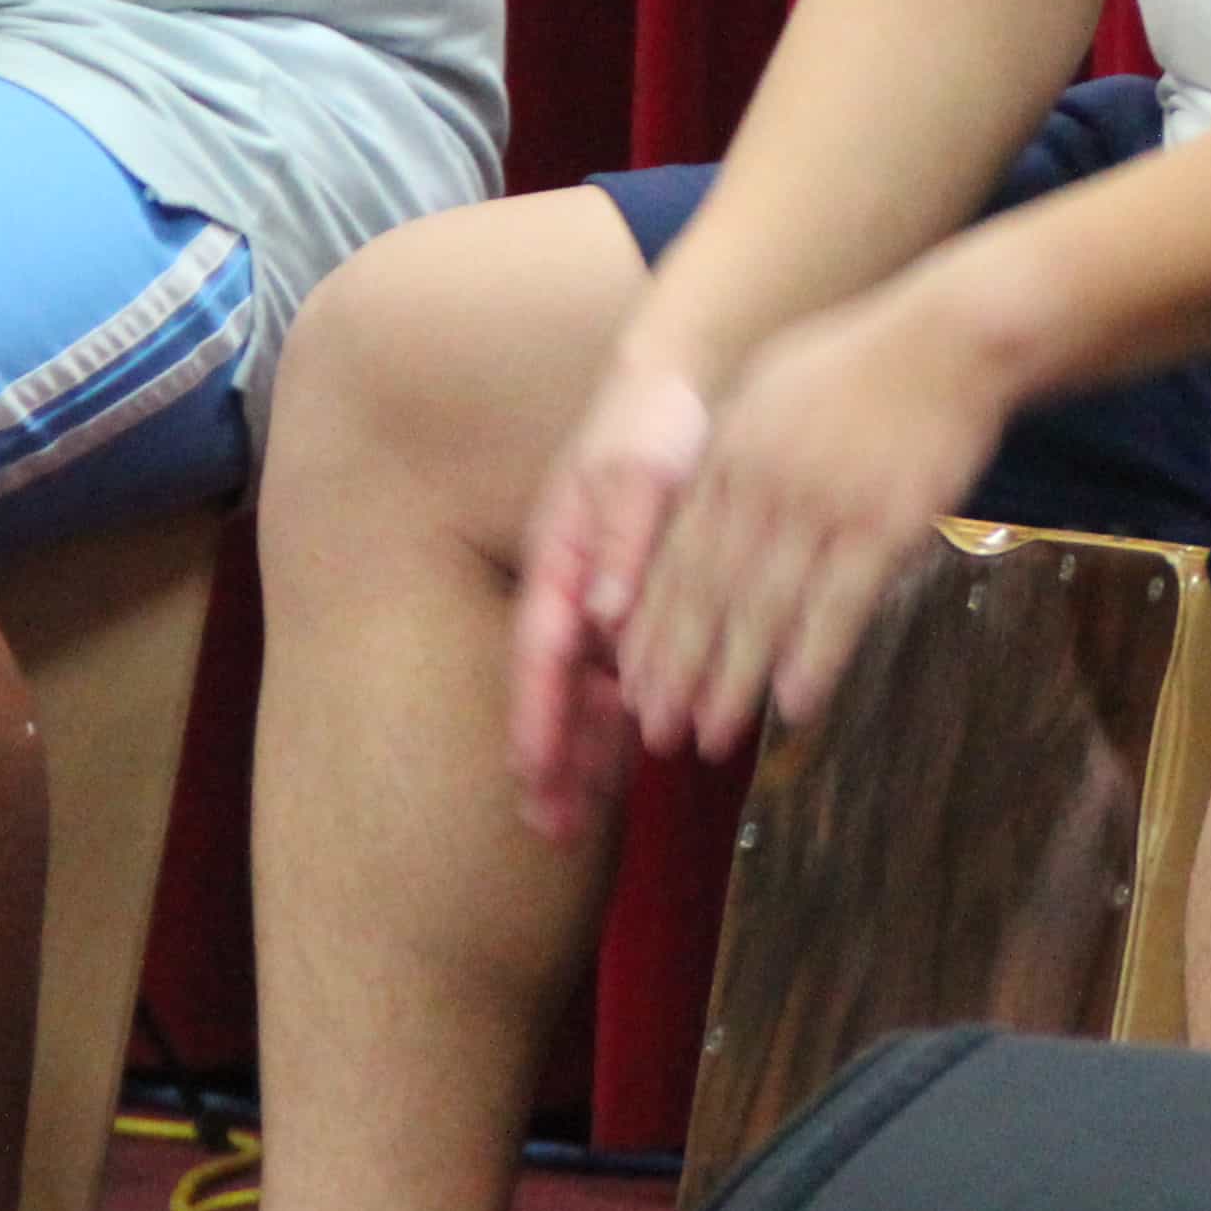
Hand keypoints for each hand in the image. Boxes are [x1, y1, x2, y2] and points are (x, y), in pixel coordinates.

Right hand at [504, 353, 715, 842]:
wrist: (679, 383)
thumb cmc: (653, 422)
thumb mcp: (639, 469)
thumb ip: (622, 539)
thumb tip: (604, 613)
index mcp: (560, 558)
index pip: (539, 652)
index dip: (535, 717)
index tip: (531, 775)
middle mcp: (569, 587)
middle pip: (549, 686)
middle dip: (544, 757)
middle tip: (547, 827)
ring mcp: (595, 596)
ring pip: (580, 689)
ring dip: (576, 752)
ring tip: (570, 823)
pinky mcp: (627, 598)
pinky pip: (615, 672)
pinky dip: (613, 720)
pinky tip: (622, 765)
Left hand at [614, 279, 1015, 765]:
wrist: (949, 339)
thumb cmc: (862, 362)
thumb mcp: (769, 388)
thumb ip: (730, 450)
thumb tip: (697, 507)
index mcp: (730, 453)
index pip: (675, 555)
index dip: (651, 624)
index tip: (631, 681)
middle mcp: (763, 484)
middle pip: (706, 591)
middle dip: (675, 667)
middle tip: (655, 730)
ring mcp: (823, 506)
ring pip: (763, 608)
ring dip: (732, 679)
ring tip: (711, 737)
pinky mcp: (884, 525)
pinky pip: (840, 605)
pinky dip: (814, 658)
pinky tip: (794, 704)